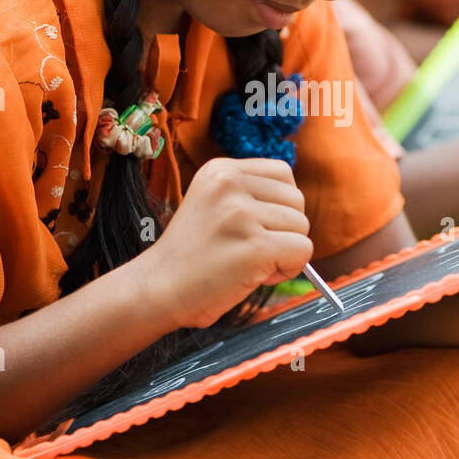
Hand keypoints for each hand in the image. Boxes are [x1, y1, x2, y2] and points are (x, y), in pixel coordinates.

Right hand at [142, 158, 312, 329]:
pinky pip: (302, 251)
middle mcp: (230, 183)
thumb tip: (298, 207)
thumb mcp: (214, 205)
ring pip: (302, 227)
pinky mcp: (255, 245)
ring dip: (284, 252)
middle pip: (297, 200)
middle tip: (248, 250)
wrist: (156, 289)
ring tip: (247, 263)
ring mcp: (241, 213)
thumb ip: (249, 196)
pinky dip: (288, 269)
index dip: (278, 206)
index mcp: (220, 169)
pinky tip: (256, 275)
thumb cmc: (190, 256)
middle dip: (283, 230)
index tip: (251, 228)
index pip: (283, 174)